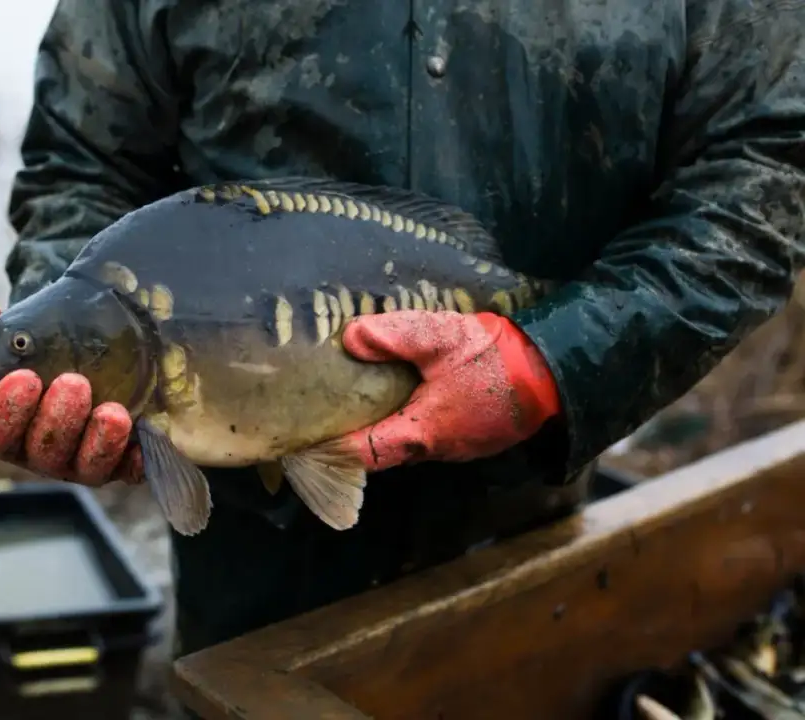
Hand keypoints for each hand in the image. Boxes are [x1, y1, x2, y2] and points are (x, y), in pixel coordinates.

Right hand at [0, 294, 143, 485]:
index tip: (25, 376)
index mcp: (13, 425)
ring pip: (85, 466)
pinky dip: (134, 461)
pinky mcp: (127, 464)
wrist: (114, 353)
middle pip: (42, 451)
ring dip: (96, 441)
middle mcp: (46, 450)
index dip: (6, 410)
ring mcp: (86, 461)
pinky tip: (141, 445)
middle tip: (73, 382)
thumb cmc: (57, 350)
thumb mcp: (26, 334)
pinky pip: (130, 472)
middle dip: (55, 421)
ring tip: (112, 410)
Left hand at [336, 310, 560, 470]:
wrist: (555, 371)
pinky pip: (427, 432)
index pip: (363, 453)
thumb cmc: (496, 358)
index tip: (302, 438)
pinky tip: (396, 394)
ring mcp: (456, 446)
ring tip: (350, 401)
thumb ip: (393, 337)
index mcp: (422, 433)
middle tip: (319, 414)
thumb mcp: (439, 338)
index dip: (331, 449)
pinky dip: (406, 418)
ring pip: (404, 441)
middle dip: (351, 436)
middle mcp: (436, 449)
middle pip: (380, 451)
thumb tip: (350, 340)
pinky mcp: (470, 434)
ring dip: (380, 426)